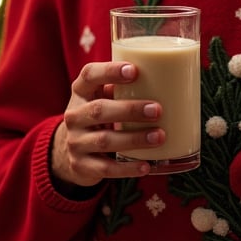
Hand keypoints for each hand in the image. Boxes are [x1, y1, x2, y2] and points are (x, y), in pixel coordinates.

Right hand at [51, 61, 164, 187]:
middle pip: (99, 110)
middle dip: (130, 110)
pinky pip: (105, 169)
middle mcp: (74, 115)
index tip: (134, 71)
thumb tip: (167, 79)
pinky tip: (146, 165)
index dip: (109, 71)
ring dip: (134, 139)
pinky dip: (127, 169)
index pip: (89, 75)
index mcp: (81, 91)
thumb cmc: (99, 115)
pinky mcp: (81, 166)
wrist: (72, 150)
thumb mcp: (103, 97)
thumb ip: (123, 88)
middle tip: (157, 110)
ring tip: (159, 136)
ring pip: (104, 140)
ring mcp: (75, 142)